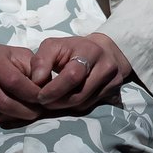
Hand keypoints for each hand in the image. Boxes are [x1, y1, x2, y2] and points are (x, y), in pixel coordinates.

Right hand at [0, 39, 47, 124]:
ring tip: (25, 113)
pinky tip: (8, 114)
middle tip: (37, 113)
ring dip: (13, 117)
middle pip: (3, 102)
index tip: (44, 99)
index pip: (15, 82)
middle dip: (25, 111)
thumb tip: (47, 86)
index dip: (32, 94)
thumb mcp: (14, 54)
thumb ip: (32, 67)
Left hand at [20, 31, 134, 115]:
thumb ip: (41, 60)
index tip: (40, 96)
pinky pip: (91, 107)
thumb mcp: (54, 46)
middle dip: (58, 102)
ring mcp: (114, 81)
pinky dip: (76, 106)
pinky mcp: (116, 92)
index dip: (54, 89)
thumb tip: (37, 80)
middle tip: (44, 102)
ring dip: (65, 106)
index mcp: (90, 51)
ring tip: (53, 101)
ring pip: (85, 103)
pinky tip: (68, 100)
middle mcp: (106, 66)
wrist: (104, 51)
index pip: (73, 76)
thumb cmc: (73, 49)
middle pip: (79, 94)